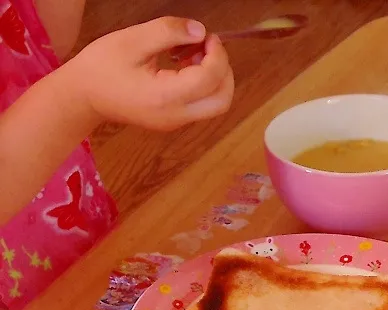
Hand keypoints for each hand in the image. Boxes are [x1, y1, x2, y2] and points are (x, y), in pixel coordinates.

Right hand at [66, 18, 234, 131]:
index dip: (216, 55)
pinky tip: (185, 64)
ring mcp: (177, 122)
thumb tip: (200, 31)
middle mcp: (176, 116)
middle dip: (224, 70)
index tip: (207, 35)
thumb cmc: (102, 66)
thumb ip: (167, 32)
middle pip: (222, 100)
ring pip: (215, 104)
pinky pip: (201, 105)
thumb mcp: (131, 40)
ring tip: (192, 52)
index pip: (209, 80)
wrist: (84, 96)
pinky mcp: (174, 121)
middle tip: (208, 46)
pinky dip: (203, 84)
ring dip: (215, 78)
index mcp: (165, 97)